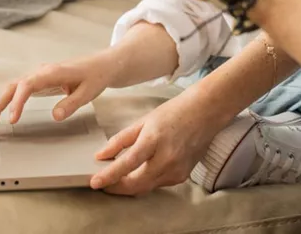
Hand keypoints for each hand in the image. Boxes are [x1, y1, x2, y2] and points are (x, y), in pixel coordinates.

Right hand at [0, 51, 117, 128]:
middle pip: (13, 86)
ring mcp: (38, 76)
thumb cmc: (96, 76)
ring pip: (12, 87)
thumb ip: (71, 103)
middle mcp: (41, 72)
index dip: (17, 103)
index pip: (27, 86)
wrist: (102, 64)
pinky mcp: (39, 81)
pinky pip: (17, 88)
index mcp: (52, 72)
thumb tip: (55, 115)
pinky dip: (4, 97)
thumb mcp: (88, 92)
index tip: (12, 120)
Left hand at [89, 90, 222, 195]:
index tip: (94, 181)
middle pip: (135, 184)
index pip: (127, 163)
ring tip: (117, 177)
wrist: (205, 113)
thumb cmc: (174, 112)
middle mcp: (167, 159)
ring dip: (129, 185)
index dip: (109, 175)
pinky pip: (158, 184)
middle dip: (116, 187)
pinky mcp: (182, 176)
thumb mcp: (143, 121)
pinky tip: (140, 172)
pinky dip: (146, 180)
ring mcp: (176, 170)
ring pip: (146, 187)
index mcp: (154, 140)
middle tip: (102, 183)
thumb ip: (121, 139)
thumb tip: (101, 155)